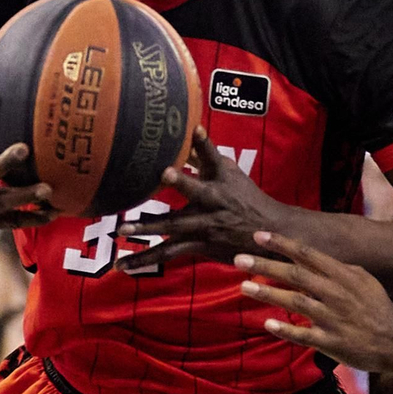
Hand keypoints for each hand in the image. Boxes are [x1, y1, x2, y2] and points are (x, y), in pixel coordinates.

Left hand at [113, 129, 294, 270]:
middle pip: (195, 189)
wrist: (271, 234)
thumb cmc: (245, 198)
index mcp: (221, 178)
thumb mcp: (230, 173)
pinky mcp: (201, 244)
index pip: (213, 156)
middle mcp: (213, 199)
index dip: (204, 142)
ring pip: (174, 226)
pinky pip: (168, 253)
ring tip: (122, 229)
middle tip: (165, 173)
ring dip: (148, 227)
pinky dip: (143, 258)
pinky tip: (122, 264)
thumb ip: (205, 156)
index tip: (196, 129)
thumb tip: (188, 132)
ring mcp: (206, 224)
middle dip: (181, 181)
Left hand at [235, 231, 392, 371]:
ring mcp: (333, 318)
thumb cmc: (377, 308)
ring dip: (268, 293)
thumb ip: (338, 268)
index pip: (307, 254)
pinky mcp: (332, 342)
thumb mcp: (364, 280)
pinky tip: (268, 323)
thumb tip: (313, 260)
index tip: (258, 235)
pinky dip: (286, 329)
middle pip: (296, 275)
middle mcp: (336, 293)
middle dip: (266, 265)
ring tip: (244, 287)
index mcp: (343, 275)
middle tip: (239, 259)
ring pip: (295, 302)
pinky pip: (304, 334)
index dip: (282, 244)